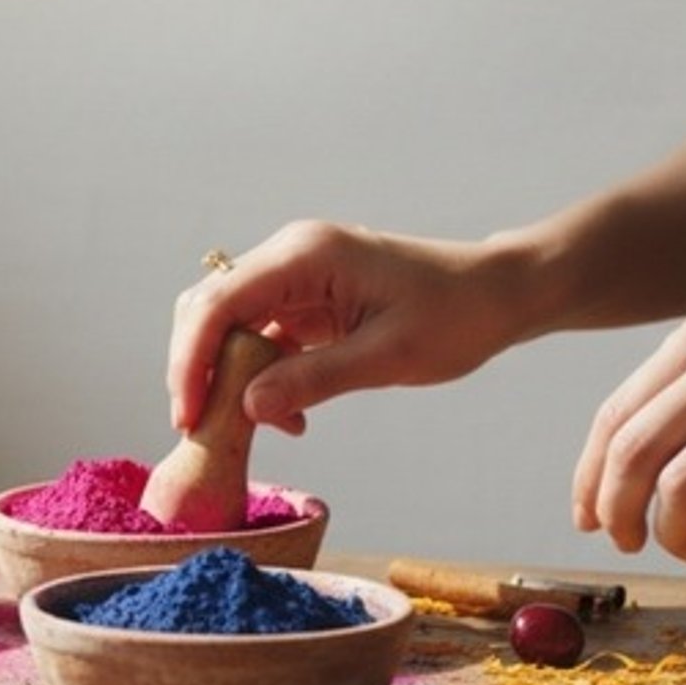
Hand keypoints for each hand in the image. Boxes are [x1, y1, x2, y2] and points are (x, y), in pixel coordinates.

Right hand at [166, 221, 527, 433]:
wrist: (496, 295)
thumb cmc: (456, 314)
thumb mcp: (388, 356)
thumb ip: (315, 380)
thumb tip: (249, 409)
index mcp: (305, 255)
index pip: (218, 303)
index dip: (192, 361)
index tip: (189, 415)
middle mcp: (289, 257)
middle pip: (209, 310)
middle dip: (198, 370)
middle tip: (201, 429)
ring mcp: (294, 277)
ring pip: (227, 326)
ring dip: (228, 378)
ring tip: (248, 428)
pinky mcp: (304, 301)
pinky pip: (259, 338)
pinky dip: (259, 378)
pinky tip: (286, 415)